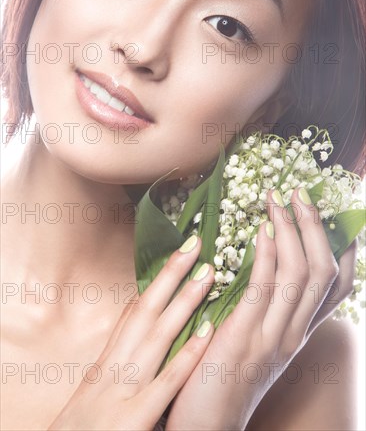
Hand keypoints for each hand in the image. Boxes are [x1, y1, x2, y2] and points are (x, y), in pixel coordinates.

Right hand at [47, 237, 214, 430]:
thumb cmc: (83, 429)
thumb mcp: (97, 389)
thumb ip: (119, 361)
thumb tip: (141, 335)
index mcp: (108, 359)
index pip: (134, 310)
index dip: (156, 280)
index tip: (176, 253)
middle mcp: (116, 365)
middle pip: (146, 309)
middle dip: (171, 274)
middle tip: (195, 243)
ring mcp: (126, 388)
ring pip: (159, 335)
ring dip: (185, 301)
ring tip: (208, 274)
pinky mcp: (136, 416)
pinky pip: (167, 380)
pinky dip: (187, 354)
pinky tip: (209, 332)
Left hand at [165, 187, 356, 430]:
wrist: (208, 428)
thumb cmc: (226, 380)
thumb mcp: (257, 345)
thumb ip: (265, 310)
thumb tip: (261, 266)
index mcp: (298, 334)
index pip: (337, 289)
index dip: (345, 249)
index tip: (339, 215)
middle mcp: (294, 333)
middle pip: (322, 271)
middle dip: (315, 227)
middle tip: (300, 193)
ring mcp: (273, 336)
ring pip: (299, 275)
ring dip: (291, 231)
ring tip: (279, 200)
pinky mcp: (243, 338)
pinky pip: (263, 289)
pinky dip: (267, 256)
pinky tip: (261, 232)